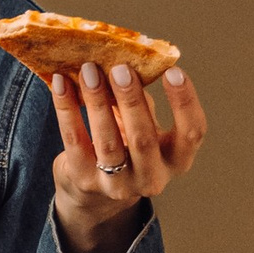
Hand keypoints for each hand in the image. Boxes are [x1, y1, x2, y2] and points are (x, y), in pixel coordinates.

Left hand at [49, 60, 207, 252]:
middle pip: (144, 138)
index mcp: (176, 160)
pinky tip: (61, 84)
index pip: (192, 132)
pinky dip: (67, 110)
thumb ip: (141, 100)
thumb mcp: (144, 126)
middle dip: (131, 100)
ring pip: (108, 142)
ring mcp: (118, 185)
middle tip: (120, 68)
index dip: (185, 102)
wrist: (93, 192)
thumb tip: (127, 60)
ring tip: (88, 71)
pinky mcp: (86, 182)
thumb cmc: (126, 145)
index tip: (173, 70)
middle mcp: (152, 178)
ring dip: (97, 102)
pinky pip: (75, 142)